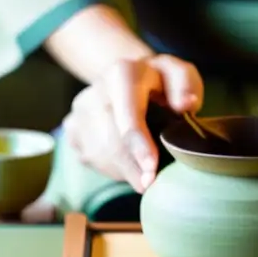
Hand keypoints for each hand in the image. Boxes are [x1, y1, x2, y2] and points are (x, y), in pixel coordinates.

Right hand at [62, 54, 203, 192]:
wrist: (127, 78)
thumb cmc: (161, 82)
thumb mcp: (180, 74)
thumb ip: (186, 85)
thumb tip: (184, 104)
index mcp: (123, 73)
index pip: (128, 114)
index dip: (139, 145)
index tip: (152, 171)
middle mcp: (96, 90)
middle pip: (112, 142)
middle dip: (134, 169)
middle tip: (151, 183)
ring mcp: (80, 110)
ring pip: (100, 155)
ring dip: (125, 170)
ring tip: (142, 163)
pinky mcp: (71, 127)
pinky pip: (91, 159)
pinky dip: (112, 168)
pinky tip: (126, 157)